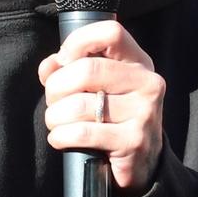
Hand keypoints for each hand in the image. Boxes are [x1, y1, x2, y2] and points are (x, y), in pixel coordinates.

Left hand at [39, 18, 166, 194]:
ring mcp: (144, 113)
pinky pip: (82, 133)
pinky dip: (60, 137)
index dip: (77, 42)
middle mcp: (147, 83)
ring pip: (79, 105)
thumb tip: (49, 66)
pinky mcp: (134, 141)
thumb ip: (70, 69)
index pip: (110, 32)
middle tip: (54, 102)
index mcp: (138, 62)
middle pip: (86, 70)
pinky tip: (60, 139)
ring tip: (58, 123)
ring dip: (55, 116)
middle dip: (56, 88)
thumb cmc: (111, 118)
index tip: (63, 61)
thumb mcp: (96, 88)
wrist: (140, 164)